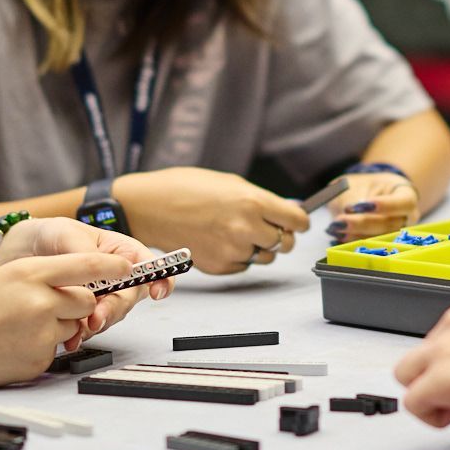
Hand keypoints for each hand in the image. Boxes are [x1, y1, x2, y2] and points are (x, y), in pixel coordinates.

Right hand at [0, 251, 126, 385]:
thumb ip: (41, 278)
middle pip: (87, 299)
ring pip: (72, 326)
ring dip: (57, 327)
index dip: (112, 266)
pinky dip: (40, 348)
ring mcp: (41, 332)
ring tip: (18, 328)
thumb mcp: (3, 278)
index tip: (129, 267)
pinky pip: (56, 350)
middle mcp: (40, 300)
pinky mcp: (39, 359)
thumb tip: (80, 284)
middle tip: (46, 308)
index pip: (87, 264)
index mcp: (29, 272)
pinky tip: (11, 346)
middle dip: (77, 304)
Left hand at [2, 216, 173, 337]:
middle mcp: (115, 277)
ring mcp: (100, 297)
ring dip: (96, 324)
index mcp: (120, 253)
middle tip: (96, 317)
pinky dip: (81, 335)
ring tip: (78, 327)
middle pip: (129, 298)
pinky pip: (90, 329)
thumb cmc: (47, 236)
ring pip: (110, 316)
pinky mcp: (82, 313)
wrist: (16, 254)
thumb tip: (107, 271)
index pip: (151, 267)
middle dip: (114, 309)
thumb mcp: (66, 234)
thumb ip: (87, 255)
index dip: (161, 280)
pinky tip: (70, 338)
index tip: (156, 292)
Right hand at [115, 167, 308, 274]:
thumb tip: (285, 213)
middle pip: (285, 242)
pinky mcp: (220, 266)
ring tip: (235, 231)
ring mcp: (233, 250)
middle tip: (268, 227)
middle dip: (280, 235)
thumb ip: (260, 200)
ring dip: (258, 247)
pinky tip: (220, 240)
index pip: (297, 221)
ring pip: (265, 257)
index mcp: (253, 202)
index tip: (296, 221)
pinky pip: (243, 265)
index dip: (299, 221)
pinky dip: (238, 256)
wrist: (150, 208)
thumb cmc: (186, 188)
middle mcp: (247, 229)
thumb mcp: (230, 183)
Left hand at [325, 171, 417, 242]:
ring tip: (335, 229)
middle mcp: (405, 219)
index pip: (404, 203)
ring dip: (355, 236)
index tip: (362, 204)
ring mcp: (396, 236)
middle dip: (362, 224)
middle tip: (340, 221)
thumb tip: (349, 211)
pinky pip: (368, 249)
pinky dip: (351, 244)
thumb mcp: (356, 184)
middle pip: (389, 226)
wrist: (364, 196)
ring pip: (379, 241)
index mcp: (406, 196)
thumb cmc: (364, 186)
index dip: (386, 205)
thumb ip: (354, 196)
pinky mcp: (381, 247)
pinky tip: (337, 238)